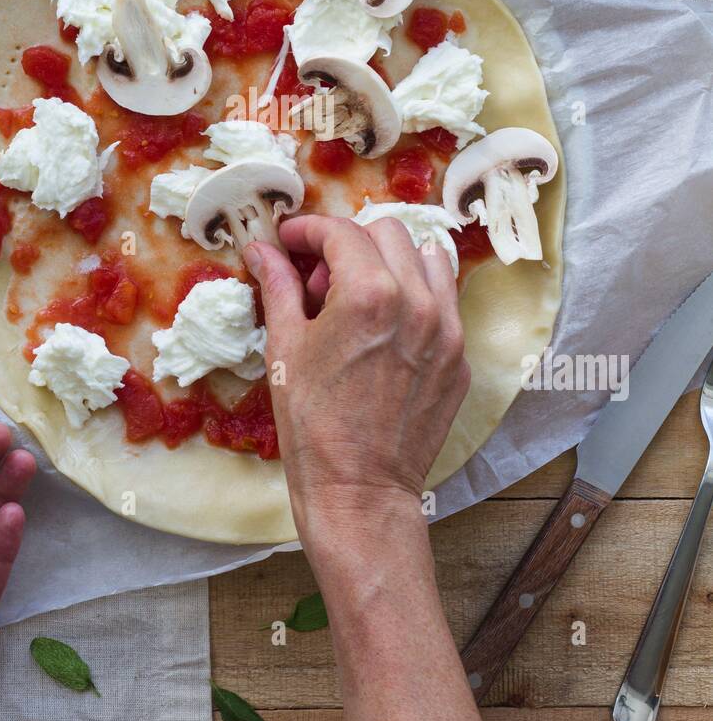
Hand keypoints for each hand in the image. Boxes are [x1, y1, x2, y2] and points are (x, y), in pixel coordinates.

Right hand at [244, 214, 470, 551]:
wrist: (359, 489)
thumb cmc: (312, 424)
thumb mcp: (285, 348)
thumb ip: (279, 287)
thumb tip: (261, 250)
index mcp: (370, 293)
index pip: (340, 232)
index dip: (307, 231)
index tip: (288, 242)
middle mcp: (417, 301)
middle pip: (387, 232)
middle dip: (348, 243)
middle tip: (318, 279)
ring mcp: (446, 329)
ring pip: (427, 258)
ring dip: (390, 261)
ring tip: (358, 295)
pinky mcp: (458, 357)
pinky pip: (443, 302)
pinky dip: (414, 296)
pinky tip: (384, 329)